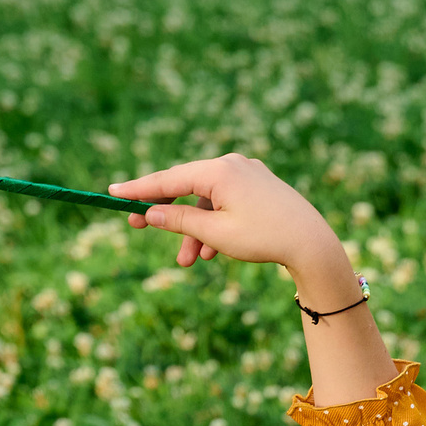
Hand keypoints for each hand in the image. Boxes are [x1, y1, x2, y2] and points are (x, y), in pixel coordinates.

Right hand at [109, 154, 352, 297]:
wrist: (313, 244)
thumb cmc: (265, 238)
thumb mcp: (215, 234)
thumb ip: (179, 222)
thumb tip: (151, 214)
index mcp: (219, 171)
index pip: (168, 179)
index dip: (139, 188)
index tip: (113, 192)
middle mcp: (232, 164)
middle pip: (186, 187)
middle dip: (166, 215)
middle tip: (135, 227)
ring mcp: (248, 172)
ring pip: (207, 200)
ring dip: (195, 230)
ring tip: (190, 262)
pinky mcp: (259, 185)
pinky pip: (226, 202)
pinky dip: (215, 224)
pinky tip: (213, 252)